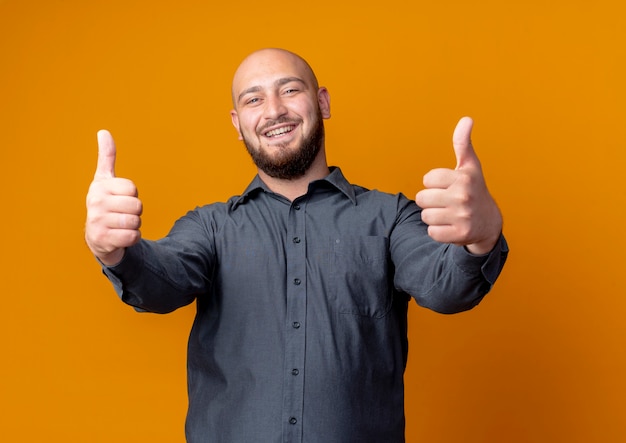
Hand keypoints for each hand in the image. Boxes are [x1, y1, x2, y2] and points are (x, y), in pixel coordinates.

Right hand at [85, 130, 141, 264]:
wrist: (97, 237)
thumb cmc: (105, 204)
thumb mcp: (104, 180)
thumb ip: (107, 157)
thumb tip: (103, 132)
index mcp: (99, 186)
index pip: (132, 188)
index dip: (133, 195)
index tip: (121, 198)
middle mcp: (95, 203)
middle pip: (137, 205)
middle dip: (136, 212)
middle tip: (123, 214)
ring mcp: (97, 222)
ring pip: (136, 221)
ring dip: (135, 225)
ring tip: (121, 225)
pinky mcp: (103, 240)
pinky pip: (133, 236)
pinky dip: (133, 238)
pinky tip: (121, 236)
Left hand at [415, 117, 501, 254]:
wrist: (489, 223)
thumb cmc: (474, 190)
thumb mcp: (470, 166)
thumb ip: (463, 143)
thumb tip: (466, 119)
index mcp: (464, 177)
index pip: (427, 179)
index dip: (434, 183)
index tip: (449, 186)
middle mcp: (464, 196)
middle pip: (422, 198)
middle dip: (431, 201)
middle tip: (447, 202)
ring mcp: (463, 216)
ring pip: (425, 216)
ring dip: (434, 217)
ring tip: (449, 214)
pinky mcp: (460, 235)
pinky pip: (432, 232)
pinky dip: (438, 231)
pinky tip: (451, 226)